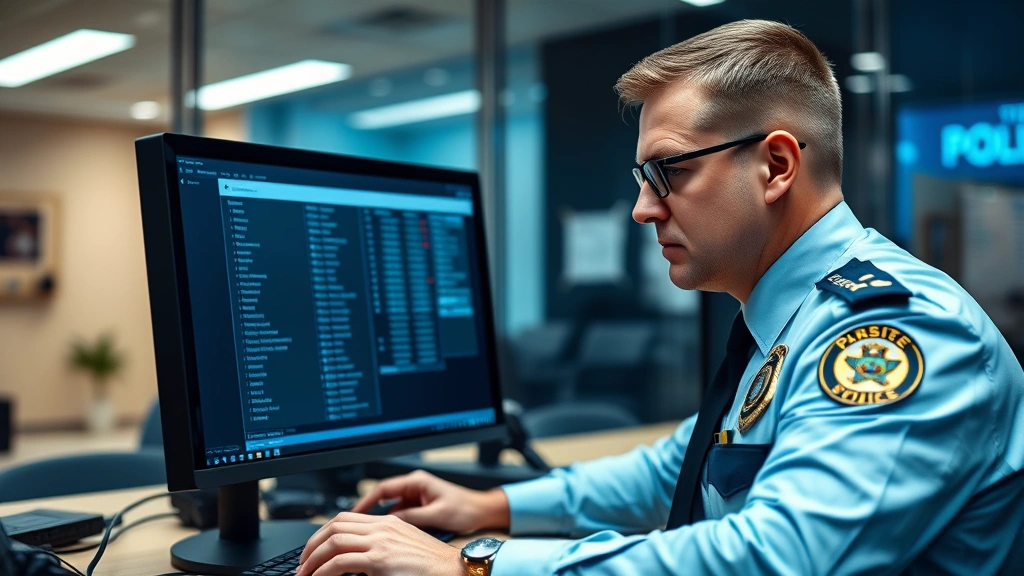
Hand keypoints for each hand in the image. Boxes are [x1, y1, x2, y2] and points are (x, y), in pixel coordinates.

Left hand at [296, 512, 462, 575]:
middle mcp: (382, 527)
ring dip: (312, 559)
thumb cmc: (434, 566)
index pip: (345, 518)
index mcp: (388, 522)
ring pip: (332, 542)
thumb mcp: (404, 548)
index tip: (314, 549)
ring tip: (304, 574)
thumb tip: (357, 560)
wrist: (456, 570)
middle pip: (334, 526)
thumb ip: (382, 548)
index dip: (323, 532)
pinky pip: (340, 562)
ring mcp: (381, 542)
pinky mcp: (380, 560)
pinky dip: (323, 571)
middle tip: (303, 564)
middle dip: (311, 545)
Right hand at [352, 470, 509, 533]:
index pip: (383, 488)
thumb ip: (412, 517)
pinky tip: (387, 534)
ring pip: (391, 507)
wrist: (482, 511)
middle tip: (355, 524)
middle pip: (383, 497)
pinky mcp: (420, 506)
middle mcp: (415, 486)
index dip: (366, 500)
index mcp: (417, 481)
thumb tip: (389, 522)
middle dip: (369, 510)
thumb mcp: (436, 514)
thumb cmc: (465, 508)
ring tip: (369, 532)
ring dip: (381, 519)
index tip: (354, 512)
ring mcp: (417, 496)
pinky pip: (400, 513)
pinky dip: (392, 523)